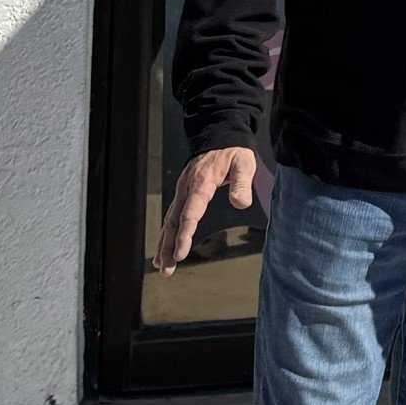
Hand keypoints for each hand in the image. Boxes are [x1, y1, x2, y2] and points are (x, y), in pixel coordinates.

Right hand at [155, 146, 259, 271]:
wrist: (219, 135)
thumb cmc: (233, 151)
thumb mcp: (244, 162)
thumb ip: (242, 183)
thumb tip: (240, 203)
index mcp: (201, 182)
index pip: (191, 212)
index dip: (185, 234)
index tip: (180, 253)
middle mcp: (187, 188)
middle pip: (174, 221)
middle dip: (169, 246)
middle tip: (167, 269)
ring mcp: (182, 190)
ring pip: (169, 221)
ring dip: (164, 244)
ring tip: (162, 266)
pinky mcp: (182, 193)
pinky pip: (171, 216)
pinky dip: (166, 233)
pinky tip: (163, 249)